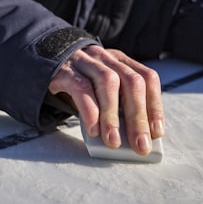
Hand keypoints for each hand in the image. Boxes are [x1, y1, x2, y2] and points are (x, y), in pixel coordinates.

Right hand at [48, 46, 163, 155]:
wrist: (46, 60)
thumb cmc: (82, 82)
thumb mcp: (102, 90)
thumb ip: (117, 107)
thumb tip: (133, 138)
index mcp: (121, 61)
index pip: (147, 78)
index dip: (154, 105)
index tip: (156, 132)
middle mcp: (106, 58)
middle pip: (130, 82)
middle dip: (138, 117)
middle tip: (140, 145)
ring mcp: (85, 61)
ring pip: (107, 82)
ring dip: (113, 116)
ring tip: (113, 141)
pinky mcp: (65, 70)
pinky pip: (80, 87)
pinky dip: (89, 110)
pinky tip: (93, 130)